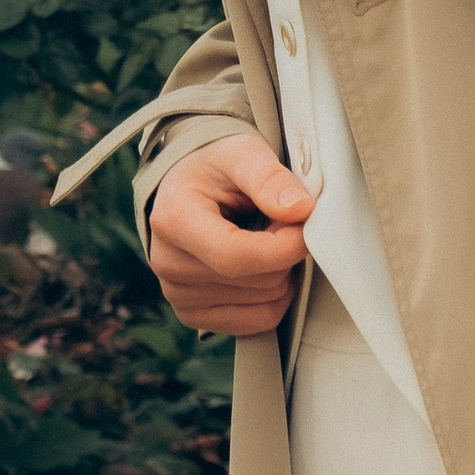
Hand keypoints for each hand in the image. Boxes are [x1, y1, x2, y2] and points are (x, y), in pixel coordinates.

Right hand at [150, 134, 315, 334]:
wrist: (187, 183)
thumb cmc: (213, 165)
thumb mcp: (240, 151)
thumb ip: (269, 177)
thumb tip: (300, 209)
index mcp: (173, 220)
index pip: (235, 256)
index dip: (283, 248)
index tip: (306, 224)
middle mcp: (168, 264)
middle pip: (256, 281)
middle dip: (284, 253)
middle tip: (280, 222)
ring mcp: (179, 295)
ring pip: (264, 303)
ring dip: (281, 272)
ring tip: (264, 238)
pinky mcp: (195, 315)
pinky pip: (258, 322)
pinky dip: (274, 296)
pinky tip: (263, 266)